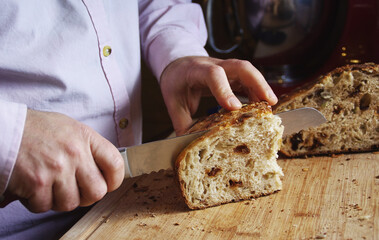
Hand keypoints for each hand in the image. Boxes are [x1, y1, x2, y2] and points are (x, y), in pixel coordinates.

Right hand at [6, 109, 123, 212]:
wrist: (5, 129)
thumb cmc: (37, 129)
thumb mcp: (70, 128)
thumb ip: (89, 148)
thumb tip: (104, 171)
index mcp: (85, 137)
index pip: (116, 163)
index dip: (115, 179)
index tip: (109, 183)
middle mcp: (74, 153)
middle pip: (97, 191)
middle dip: (87, 196)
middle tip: (77, 190)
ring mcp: (57, 169)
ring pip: (71, 203)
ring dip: (60, 199)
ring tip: (50, 185)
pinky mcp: (37, 183)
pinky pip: (45, 206)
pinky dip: (38, 201)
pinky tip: (34, 186)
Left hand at [160, 56, 277, 135]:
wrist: (177, 64)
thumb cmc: (175, 82)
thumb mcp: (173, 102)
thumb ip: (182, 123)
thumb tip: (190, 145)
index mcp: (196, 71)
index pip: (213, 75)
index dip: (225, 90)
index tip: (234, 108)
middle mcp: (214, 65)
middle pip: (240, 67)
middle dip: (257, 83)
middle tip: (269, 102)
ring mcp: (226, 68)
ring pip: (248, 72)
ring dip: (262, 87)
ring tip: (270, 107)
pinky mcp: (232, 75)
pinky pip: (248, 80)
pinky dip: (258, 91)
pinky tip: (263, 106)